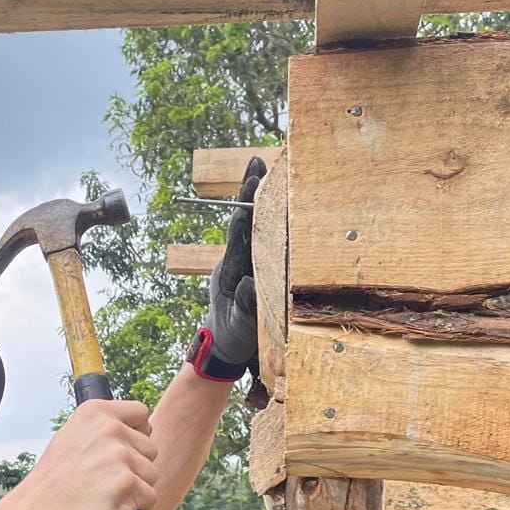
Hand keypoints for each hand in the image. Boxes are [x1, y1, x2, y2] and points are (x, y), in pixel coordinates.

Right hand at [17, 400, 157, 509]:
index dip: (138, 433)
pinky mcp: (129, 484)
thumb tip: (139, 429)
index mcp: (95, 412)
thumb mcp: (71, 438)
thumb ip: (102, 430)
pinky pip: (150, 498)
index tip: (124, 450)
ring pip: (151, 475)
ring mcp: (120, 456)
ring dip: (136, 490)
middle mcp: (110, 429)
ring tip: (104, 496)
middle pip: (150, 448)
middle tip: (104, 482)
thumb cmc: (54, 483)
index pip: (140, 413)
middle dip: (135, 468)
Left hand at [205, 159, 262, 371]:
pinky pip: (266, 238)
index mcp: (231, 271)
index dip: (245, 210)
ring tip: (265, 167)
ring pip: (254, 227)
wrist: (227, 345)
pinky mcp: (257, 266)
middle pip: (245, 222)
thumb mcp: (240, 328)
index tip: (252, 182)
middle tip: (258, 164)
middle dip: (251, 194)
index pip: (239, 235)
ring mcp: (247, 261)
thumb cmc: (234, 336)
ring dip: (261, 200)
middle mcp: (237, 260)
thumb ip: (245, 308)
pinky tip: (282, 197)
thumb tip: (249, 283)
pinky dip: (273, 217)